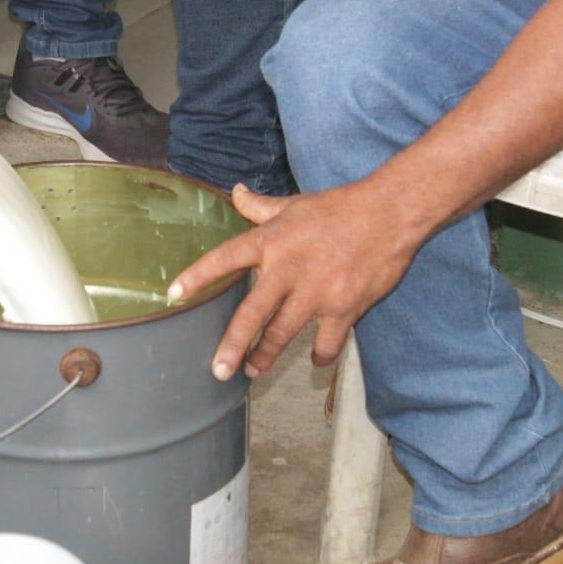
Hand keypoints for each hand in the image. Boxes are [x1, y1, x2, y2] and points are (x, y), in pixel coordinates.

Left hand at [167, 182, 421, 380]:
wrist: (389, 214)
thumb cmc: (339, 207)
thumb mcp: (294, 204)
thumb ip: (261, 206)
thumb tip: (236, 192)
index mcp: (272, 240)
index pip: (226, 258)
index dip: (198, 276)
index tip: (173, 294)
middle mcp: (289, 269)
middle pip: (252, 314)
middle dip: (233, 344)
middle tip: (217, 370)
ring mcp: (317, 292)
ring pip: (283, 334)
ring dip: (266, 356)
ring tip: (252, 371)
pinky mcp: (344, 307)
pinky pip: (327, 343)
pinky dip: (320, 355)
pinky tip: (315, 360)